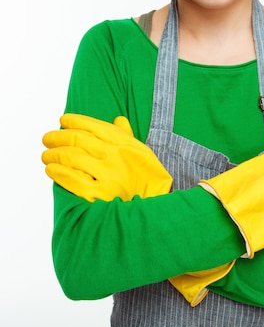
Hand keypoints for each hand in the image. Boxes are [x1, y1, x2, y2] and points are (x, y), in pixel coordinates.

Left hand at [42, 114, 172, 200]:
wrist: (155, 207)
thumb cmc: (147, 178)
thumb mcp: (143, 152)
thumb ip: (127, 136)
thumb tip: (118, 119)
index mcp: (125, 143)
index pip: (94, 125)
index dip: (74, 120)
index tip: (62, 120)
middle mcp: (115, 156)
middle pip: (78, 139)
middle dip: (58, 137)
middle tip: (47, 138)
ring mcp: (108, 175)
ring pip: (72, 158)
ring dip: (54, 154)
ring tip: (46, 155)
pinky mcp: (100, 195)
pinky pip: (72, 180)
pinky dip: (58, 173)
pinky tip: (51, 169)